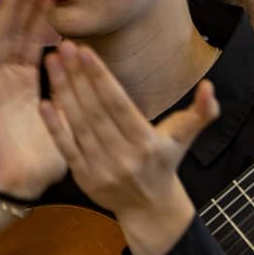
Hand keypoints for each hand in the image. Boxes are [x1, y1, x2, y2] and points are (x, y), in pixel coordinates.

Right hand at [0, 0, 66, 200]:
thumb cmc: (43, 156)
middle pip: (17, 29)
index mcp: (27, 80)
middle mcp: (8, 76)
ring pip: (3, 35)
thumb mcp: (66, 119)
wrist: (19, 182)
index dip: (41, 11)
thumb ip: (75, 98)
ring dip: (10, 7)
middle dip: (26, 1)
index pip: (34, 36)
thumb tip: (93, 80)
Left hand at [39, 42, 219, 254]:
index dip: (100, 77)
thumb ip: (202, 111)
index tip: (85, 51)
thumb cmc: (165, 162)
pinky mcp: (83, 177)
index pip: (118, 104)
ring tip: (53, 62)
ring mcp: (101, 168)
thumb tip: (210, 87)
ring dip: (62, 92)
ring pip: (78, 125)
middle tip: (64, 46)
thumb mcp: (185, 137)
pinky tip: (44, 102)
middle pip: (94, 110)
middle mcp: (123, 156)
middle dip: (77, 76)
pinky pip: (66, 147)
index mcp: (146, 142)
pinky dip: (54, 125)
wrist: (149, 208)